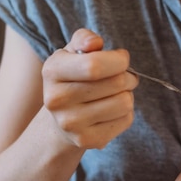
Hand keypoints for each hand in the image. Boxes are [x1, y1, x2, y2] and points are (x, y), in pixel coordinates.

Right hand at [41, 28, 138, 148]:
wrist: (61, 119)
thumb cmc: (74, 77)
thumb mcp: (74, 52)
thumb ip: (84, 39)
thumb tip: (94, 43)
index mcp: (52, 71)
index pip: (94, 65)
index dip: (118, 60)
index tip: (122, 59)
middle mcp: (56, 100)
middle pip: (116, 83)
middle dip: (128, 76)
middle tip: (123, 77)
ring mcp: (70, 124)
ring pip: (125, 102)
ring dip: (127, 94)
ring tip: (115, 94)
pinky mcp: (87, 141)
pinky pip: (126, 120)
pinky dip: (126, 113)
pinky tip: (111, 111)